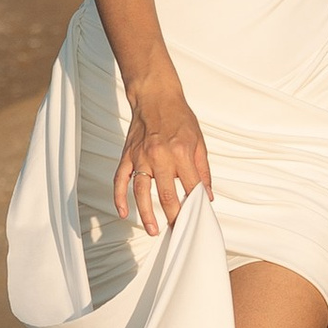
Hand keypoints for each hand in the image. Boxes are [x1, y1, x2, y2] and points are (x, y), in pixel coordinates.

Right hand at [115, 86, 212, 238]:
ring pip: (142, 192)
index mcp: (181, 153)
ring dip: (147, 214)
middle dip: (174, 217)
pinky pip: (120, 180)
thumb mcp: (199, 142)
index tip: (198, 219)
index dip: (196, 206)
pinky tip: (123, 213)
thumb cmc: (179, 118)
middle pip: (168, 195)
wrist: (155, 97)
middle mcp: (160, 156)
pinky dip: (119, 198)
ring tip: (154, 230)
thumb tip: (207, 195)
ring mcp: (141, 157)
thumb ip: (203, 170)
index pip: (192, 187)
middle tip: (178, 230)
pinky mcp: (127, 156)